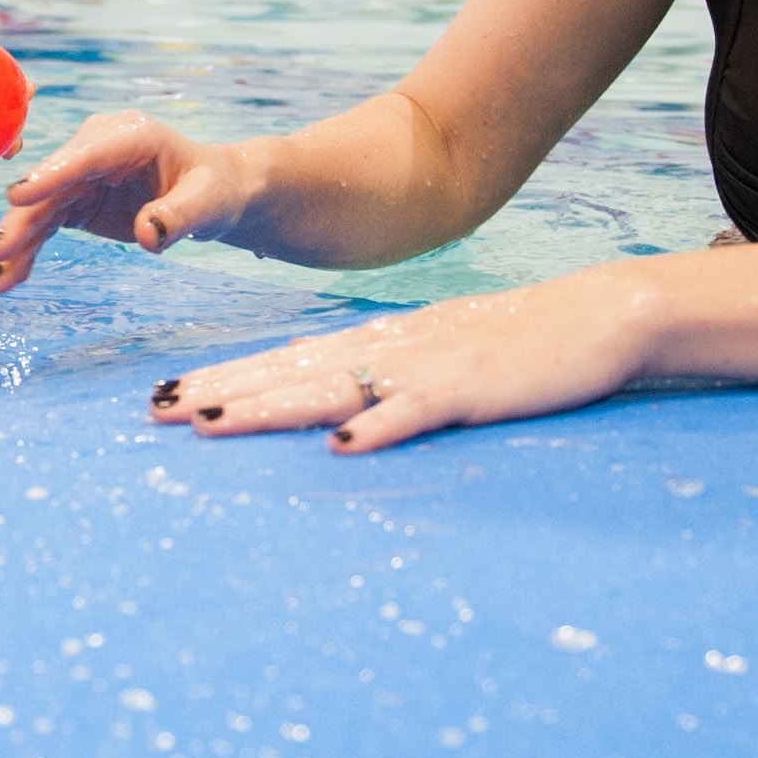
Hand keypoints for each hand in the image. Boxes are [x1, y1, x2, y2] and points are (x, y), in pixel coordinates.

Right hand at [0, 110, 252, 290]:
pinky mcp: (75, 198)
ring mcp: (81, 173)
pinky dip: (28, 250)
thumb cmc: (213, 190)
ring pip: (41, 208)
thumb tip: (149, 235)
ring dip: (18, 242)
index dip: (51, 175)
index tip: (17, 195)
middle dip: (22, 219)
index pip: (86, 157)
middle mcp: (97, 149)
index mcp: (129, 135)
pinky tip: (9, 278)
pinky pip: (46, 224)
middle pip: (52, 185)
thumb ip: (180, 216)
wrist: (210, 193)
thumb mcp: (209, 203)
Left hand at [148, 270, 652, 451]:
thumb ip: (386, 378)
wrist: (598, 313)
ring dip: (271, 407)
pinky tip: (343, 444)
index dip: (229, 379)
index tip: (170, 398)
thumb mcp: (438, 356)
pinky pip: (419, 412)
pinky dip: (380, 426)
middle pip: (292, 373)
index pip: (287, 361)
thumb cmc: (518, 343)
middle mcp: (389, 351)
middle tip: (158, 411)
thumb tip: (333, 411)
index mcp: (380, 345)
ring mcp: (428, 368)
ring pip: (334, 389)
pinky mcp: (473, 389)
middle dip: (225, 392)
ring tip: (213, 421)